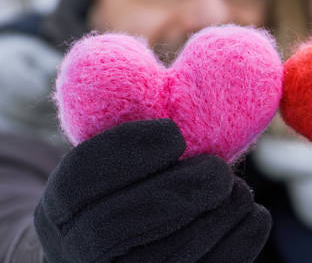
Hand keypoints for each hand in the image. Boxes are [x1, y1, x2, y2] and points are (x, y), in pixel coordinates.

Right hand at [34, 119, 269, 262]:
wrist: (120, 254)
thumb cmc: (132, 192)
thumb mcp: (123, 159)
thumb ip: (142, 123)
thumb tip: (209, 68)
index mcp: (59, 210)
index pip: (79, 179)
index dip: (126, 151)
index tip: (174, 133)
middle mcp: (74, 255)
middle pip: (113, 230)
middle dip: (176, 193)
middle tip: (218, 170)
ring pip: (161, 261)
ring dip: (213, 219)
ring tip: (238, 191)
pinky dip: (236, 245)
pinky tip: (252, 216)